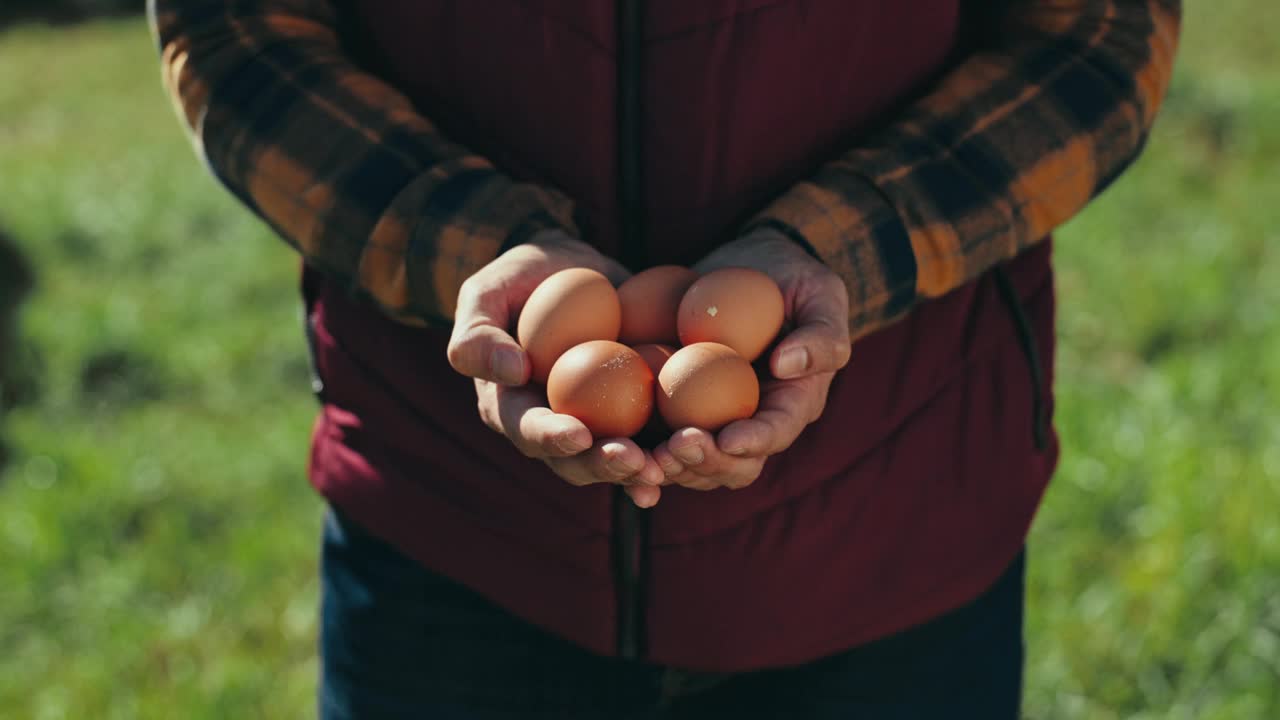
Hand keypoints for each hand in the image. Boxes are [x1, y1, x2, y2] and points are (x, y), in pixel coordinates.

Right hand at [448, 230, 664, 506]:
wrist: (571, 270)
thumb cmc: (520, 279)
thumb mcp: (486, 292)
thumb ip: (478, 332)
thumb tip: (511, 372)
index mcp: (511, 407)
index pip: (528, 428)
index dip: (551, 437)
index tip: (578, 434)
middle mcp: (553, 427)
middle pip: (575, 460)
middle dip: (603, 465)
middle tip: (631, 460)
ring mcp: (596, 424)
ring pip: (616, 459)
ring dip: (640, 469)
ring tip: (664, 468)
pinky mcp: (634, 412)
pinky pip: (654, 437)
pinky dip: (673, 450)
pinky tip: (700, 452)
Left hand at [653, 229, 850, 490]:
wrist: (751, 267)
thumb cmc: (794, 279)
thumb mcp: (822, 293)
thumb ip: (821, 333)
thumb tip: (788, 365)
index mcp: (791, 404)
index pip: (776, 432)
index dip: (754, 441)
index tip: (729, 439)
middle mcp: (750, 423)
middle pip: (731, 465)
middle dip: (704, 463)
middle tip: (677, 447)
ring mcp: (709, 419)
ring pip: (689, 463)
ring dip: (665, 465)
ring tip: (640, 455)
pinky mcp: (671, 407)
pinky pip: (652, 434)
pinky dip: (633, 444)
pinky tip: (605, 438)